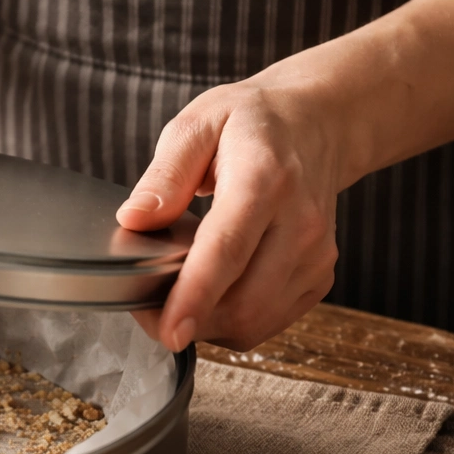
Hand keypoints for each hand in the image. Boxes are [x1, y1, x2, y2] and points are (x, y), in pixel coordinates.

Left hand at [117, 81, 343, 352]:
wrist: (317, 124)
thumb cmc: (252, 123)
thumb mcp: (197, 125)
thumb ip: (165, 175)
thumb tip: (134, 219)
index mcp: (265, 179)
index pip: (227, 249)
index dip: (195, 296)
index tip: (169, 330)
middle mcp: (300, 223)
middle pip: (243, 301)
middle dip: (188, 319)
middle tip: (148, 304)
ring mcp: (316, 254)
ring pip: (254, 322)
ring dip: (207, 325)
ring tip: (179, 296)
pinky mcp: (319, 276)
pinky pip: (268, 322)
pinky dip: (233, 321)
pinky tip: (216, 292)